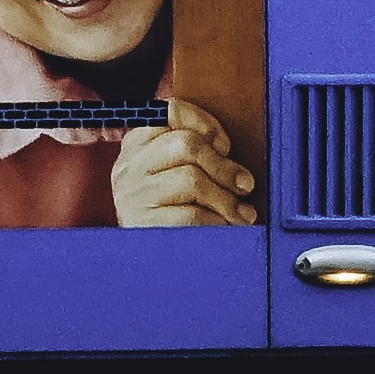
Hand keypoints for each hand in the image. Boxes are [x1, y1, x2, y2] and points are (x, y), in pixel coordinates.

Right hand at [110, 97, 259, 228]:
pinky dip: (217, 222)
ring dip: (226, 198)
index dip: (207, 124)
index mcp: (137, 144)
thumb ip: (193, 152)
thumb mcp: (171, 173)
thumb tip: (229, 153)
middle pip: (187, 144)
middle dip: (224, 166)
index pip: (170, 111)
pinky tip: (224, 228)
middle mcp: (130, 166)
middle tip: (244, 185)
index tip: (225, 147)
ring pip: (192, 179)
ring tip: (240, 213)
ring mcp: (134, 196)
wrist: (145, 263)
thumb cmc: (168, 211)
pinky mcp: (144, 226)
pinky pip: (192, 216)